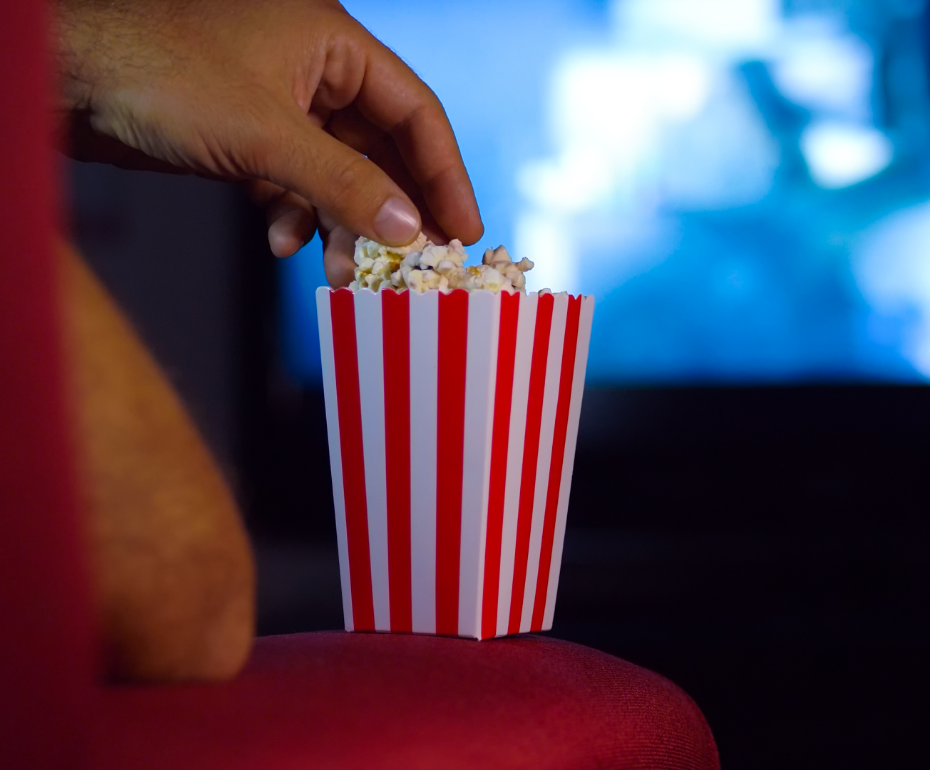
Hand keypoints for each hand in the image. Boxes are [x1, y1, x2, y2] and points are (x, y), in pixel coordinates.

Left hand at [56, 0, 483, 285]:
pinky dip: (297, 215)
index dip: (446, 173)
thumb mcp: (266, 135)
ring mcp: (281, 103)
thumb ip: (345, 183)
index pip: (416, 111)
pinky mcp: (249, 134)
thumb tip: (409, 230)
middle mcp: (314, 68)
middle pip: (382, 148)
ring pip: (339, 173)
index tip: (464, 229)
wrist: (64, 78)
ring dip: (343, 223)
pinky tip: (283, 241)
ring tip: (343, 271)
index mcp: (333, 42)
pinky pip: (297, 182)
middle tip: (412, 263)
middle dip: (392, 209)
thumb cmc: (159, 74)